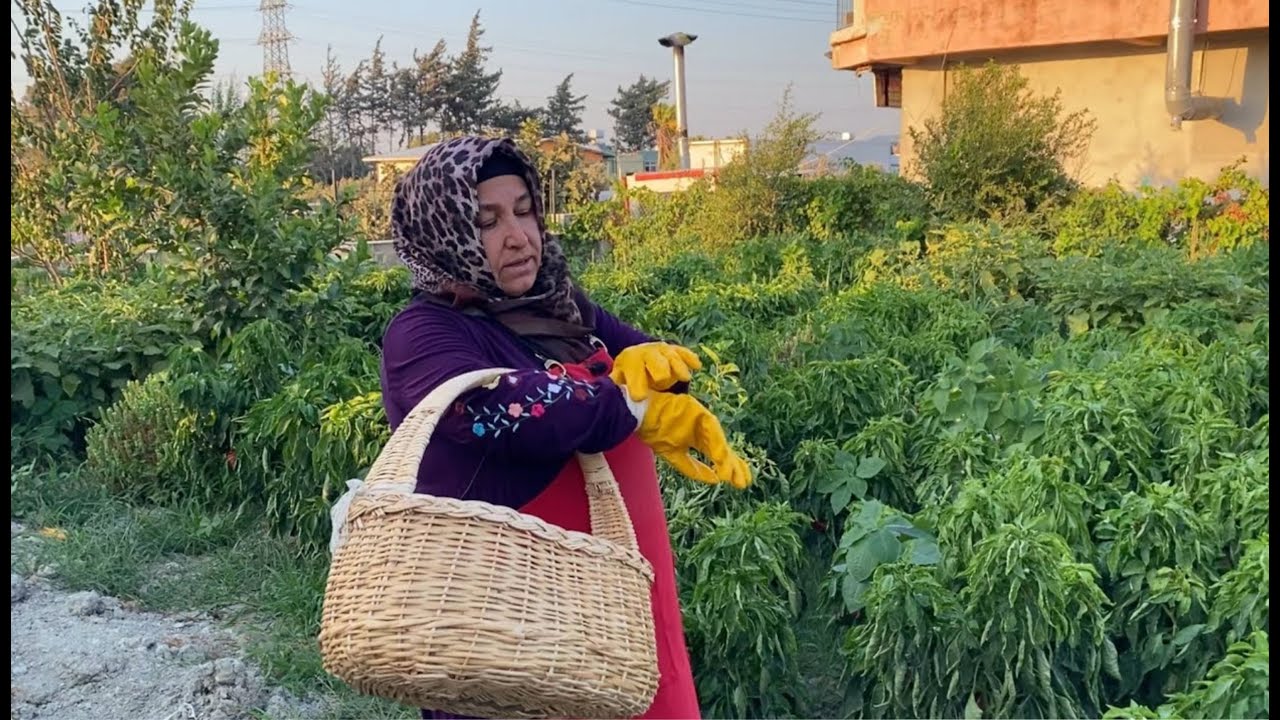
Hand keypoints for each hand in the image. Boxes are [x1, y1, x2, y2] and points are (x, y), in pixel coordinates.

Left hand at [610, 342, 701, 401]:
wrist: (638, 353)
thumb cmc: (629, 372)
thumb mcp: (619, 378)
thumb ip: (617, 387)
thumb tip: (610, 399)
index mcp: (630, 361)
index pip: (633, 372)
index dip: (636, 384)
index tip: (640, 397)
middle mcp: (646, 353)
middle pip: (653, 359)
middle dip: (658, 369)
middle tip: (662, 381)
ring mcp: (662, 350)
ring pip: (671, 356)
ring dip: (678, 365)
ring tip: (685, 377)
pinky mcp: (674, 350)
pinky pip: (683, 352)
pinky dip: (690, 358)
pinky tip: (697, 366)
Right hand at [634, 392, 751, 489]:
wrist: (638, 412)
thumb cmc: (653, 429)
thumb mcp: (673, 454)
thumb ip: (692, 467)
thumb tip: (713, 479)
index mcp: (696, 437)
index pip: (716, 454)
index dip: (726, 467)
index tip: (738, 481)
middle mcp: (702, 429)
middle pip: (721, 450)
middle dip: (733, 466)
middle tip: (745, 482)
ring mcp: (701, 420)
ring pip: (718, 443)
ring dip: (726, 460)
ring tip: (734, 476)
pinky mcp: (698, 412)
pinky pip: (711, 432)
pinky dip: (717, 448)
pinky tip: (722, 460)